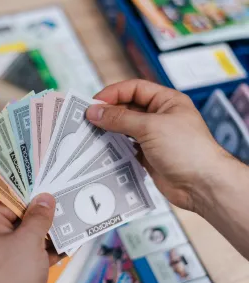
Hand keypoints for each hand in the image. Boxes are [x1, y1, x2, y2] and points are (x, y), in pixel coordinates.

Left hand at [0, 193, 61, 282]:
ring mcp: (0, 257)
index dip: (31, 197)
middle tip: (64, 208)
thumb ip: (39, 217)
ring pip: (27, 238)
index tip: (50, 191)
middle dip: (43, 218)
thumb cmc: (12, 276)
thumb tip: (45, 198)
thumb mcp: (29, 240)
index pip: (9, 203)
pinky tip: (66, 247)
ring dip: (48, 235)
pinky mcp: (11, 272)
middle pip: (20, 220)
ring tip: (70, 226)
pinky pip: (29, 255)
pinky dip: (45, 252)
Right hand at [87, 79, 228, 214]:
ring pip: (124, 128)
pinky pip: (126, 146)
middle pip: (127, 108)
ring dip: (109, 131)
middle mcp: (159, 116)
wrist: (202, 185)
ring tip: (91, 134)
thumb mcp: (150, 127)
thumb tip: (95, 111)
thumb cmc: (186, 149)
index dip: (113, 93)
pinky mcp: (147, 155)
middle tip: (88, 120)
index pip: (134, 89)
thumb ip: (120, 118)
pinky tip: (102, 149)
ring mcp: (153, 137)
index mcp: (166, 101)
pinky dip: (114, 147)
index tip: (94, 103)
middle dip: (108, 113)